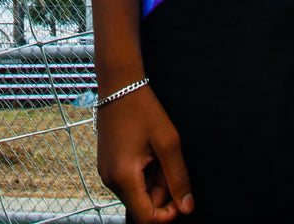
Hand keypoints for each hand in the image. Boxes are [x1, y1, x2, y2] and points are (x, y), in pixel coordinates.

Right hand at [96, 85, 193, 222]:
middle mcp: (110, 180)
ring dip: (153, 181)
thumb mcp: (168, 143)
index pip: (147, 219)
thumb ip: (178, 179)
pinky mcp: (107, 165)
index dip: (168, 214)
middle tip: (168, 162)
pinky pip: (129, 182)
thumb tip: (187, 208)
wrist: (119, 83)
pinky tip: (147, 152)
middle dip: (162, 192)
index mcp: (124, 178)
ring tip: (157, 153)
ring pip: (137, 193)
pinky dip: (143, 173)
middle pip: (142, 206)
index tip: (180, 195)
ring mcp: (106, 173)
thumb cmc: (143, 108)